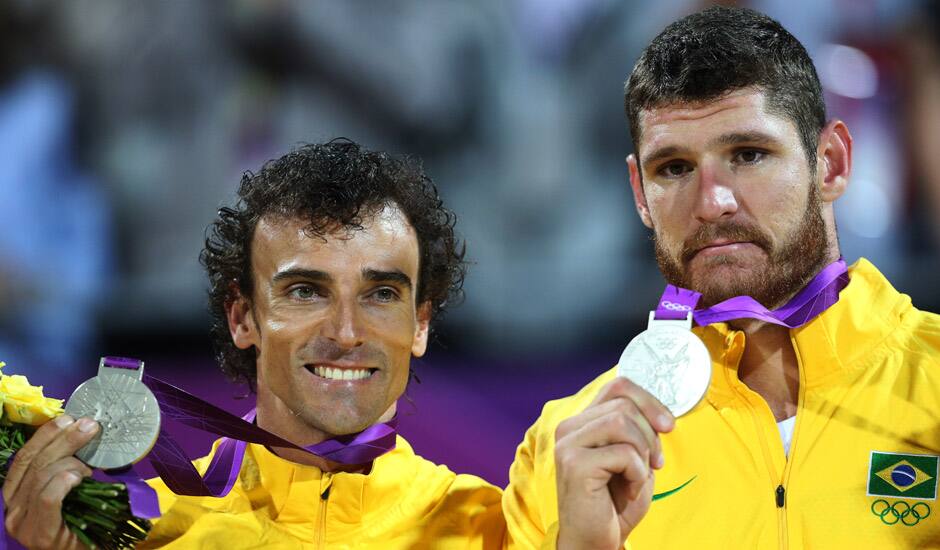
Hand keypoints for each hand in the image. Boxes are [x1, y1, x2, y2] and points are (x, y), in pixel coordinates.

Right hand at [4, 414, 98, 549]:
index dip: (45, 436)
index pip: (24, 458)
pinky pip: (48, 498)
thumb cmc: (81, 523)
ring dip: (71, 464)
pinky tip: (78, 477)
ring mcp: (23, 523)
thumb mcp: (69, 491)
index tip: (68, 419)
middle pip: (35, 463)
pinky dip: (64, 482)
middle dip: (63, 439)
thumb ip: (66, 468)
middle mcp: (12, 508)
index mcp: (15, 494)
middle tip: (89, 426)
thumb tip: (83, 433)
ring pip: (42, 477)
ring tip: (89, 468)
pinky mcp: (40, 534)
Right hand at [554, 377, 674, 549]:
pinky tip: (628, 489)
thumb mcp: (631, 457)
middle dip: (650, 434)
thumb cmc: (614, 502)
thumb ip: (635, 430)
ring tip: (638, 476)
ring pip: (623, 423)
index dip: (649, 400)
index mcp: (582, 421)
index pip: (618, 386)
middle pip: (624, 404)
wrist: (596, 541)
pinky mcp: (575, 464)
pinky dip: (637, 474)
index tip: (668, 425)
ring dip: (643, 452)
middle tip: (653, 462)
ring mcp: (568, 444)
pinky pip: (624, 453)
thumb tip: (660, 412)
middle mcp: (569, 427)